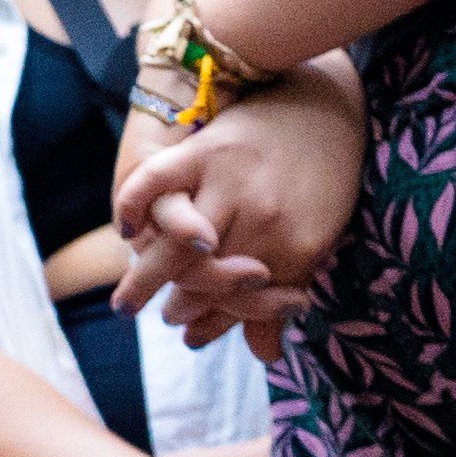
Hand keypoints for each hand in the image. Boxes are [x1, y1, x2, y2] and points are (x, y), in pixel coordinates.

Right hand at [110, 79, 362, 357]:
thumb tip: (265, 356)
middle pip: (204, 280)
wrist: (327, 100)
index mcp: (298, 246)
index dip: (215, 323)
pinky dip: (136, 206)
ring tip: (127, 304)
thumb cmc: (328, 174)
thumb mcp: (319, 237)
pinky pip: (158, 183)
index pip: (242, 302)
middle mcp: (263, 219)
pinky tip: (127, 230)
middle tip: (163, 319)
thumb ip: (286, 292)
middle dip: (179, 307)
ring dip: (147, 279)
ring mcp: (231, 183)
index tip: (196, 333)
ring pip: (177, 246)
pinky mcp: (206, 149)